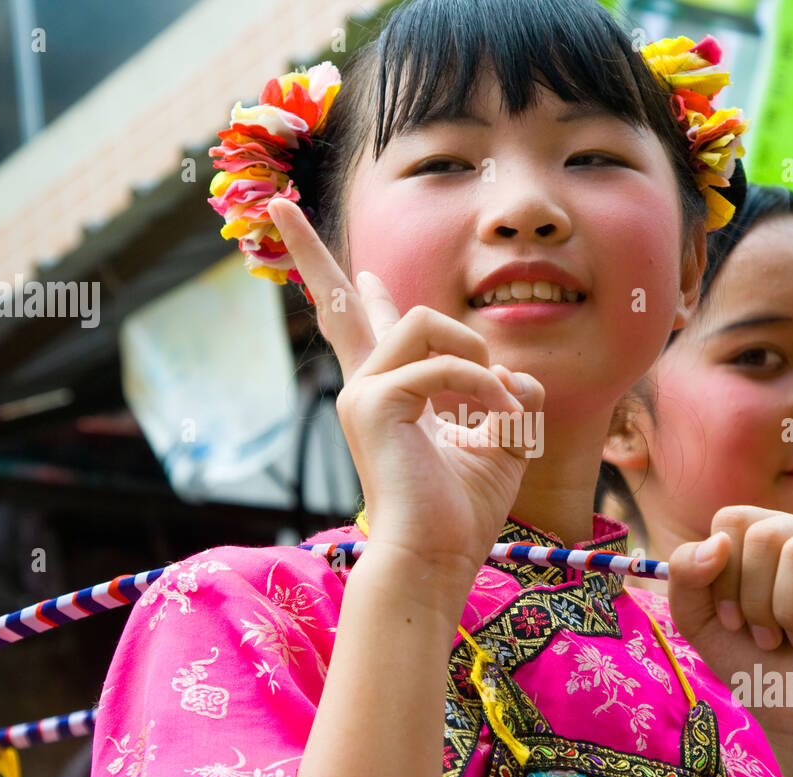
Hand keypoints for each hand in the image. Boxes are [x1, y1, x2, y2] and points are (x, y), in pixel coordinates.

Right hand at [271, 199, 544, 575]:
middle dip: (308, 251)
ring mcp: (362, 391)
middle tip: (276, 203)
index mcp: (391, 390)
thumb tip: (516, 371)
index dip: (350, 285)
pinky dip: (484, 387)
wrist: (437, 557)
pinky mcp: (371, 403)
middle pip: (339, 303)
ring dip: (474, 355)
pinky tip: (501, 418)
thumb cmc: (463, 509)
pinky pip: (443, 366)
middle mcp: (367, 384)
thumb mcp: (501, 439)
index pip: (362, 326)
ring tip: (497, 401)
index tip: (339, 253)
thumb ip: (506, 395)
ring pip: (422, 321)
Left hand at [668, 506, 792, 757]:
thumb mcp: (700, 620)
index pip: (732, 520)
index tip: (731, 620)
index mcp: (768, 534)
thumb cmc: (758, 666)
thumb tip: (716, 541)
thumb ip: (684, 575)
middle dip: (754, 600)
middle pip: (763, 534)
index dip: (722, 576)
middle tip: (768, 638)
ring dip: (787, 610)